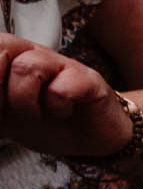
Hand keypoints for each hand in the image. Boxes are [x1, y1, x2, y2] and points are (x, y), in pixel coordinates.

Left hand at [0, 35, 131, 159]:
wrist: (87, 140)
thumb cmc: (41, 122)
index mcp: (6, 58)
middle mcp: (31, 55)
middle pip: (0, 47)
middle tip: (5, 110)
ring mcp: (61, 65)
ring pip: (26, 68)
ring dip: (24, 102)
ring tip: (35, 115)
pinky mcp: (88, 80)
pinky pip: (62, 88)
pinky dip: (57, 108)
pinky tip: (62, 113)